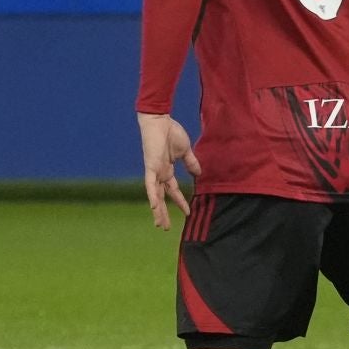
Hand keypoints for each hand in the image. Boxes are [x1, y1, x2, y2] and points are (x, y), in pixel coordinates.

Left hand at [139, 112, 200, 229]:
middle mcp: (159, 174)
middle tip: (164, 228)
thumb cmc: (171, 133)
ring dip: (157, 211)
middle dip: (163, 213)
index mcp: (167, 170)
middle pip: (161, 198)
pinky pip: (150, 185)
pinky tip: (154, 208)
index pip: (173, 190)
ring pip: (155, 196)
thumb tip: (199, 173)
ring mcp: (154, 172)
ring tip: (160, 224)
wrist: (160, 121)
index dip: (180, 202)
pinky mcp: (151, 167)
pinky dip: (152, 196)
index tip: (188, 213)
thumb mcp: (185, 151)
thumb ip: (191, 163)